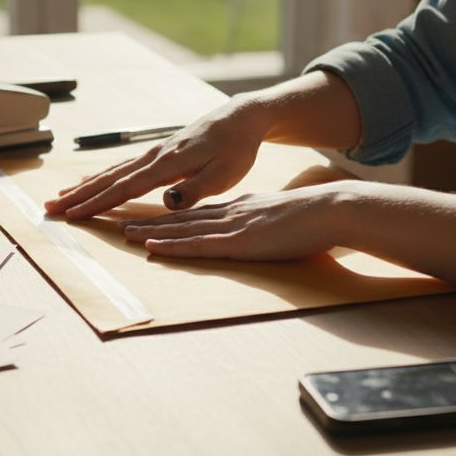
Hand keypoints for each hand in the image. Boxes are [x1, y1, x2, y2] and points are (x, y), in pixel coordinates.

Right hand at [44, 99, 269, 219]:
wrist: (239, 118)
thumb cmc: (236, 150)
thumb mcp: (225, 175)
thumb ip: (195, 190)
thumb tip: (167, 202)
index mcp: (168, 165)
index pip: (125, 188)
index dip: (98, 204)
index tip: (73, 216)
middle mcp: (153, 157)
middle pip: (108, 179)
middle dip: (78, 196)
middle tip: (48, 209)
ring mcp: (153, 154)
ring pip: (111, 172)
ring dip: (83, 187)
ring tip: (59, 198)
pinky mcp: (156, 154)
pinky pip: (121, 166)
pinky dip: (100, 176)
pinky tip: (88, 182)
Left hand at [117, 182, 357, 259]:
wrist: (329, 209)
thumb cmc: (315, 217)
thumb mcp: (282, 216)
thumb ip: (265, 221)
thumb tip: (260, 228)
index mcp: (242, 207)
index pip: (200, 213)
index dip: (174, 217)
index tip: (153, 220)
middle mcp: (231, 213)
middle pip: (184, 219)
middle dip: (153, 223)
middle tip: (126, 227)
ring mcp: (232, 226)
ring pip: (183, 230)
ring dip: (153, 233)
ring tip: (127, 236)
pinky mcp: (239, 241)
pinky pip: (197, 245)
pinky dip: (172, 246)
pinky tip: (153, 247)